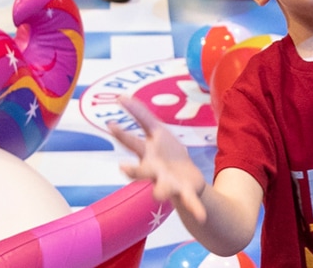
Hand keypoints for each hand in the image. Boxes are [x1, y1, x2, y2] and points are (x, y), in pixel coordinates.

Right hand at [111, 96, 207, 222]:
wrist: (186, 179)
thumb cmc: (166, 154)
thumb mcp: (157, 131)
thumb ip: (140, 114)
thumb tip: (120, 96)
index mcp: (148, 155)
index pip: (133, 143)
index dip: (122, 134)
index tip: (111, 125)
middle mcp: (154, 171)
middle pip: (143, 170)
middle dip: (135, 170)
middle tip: (124, 168)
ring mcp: (169, 183)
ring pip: (162, 189)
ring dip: (160, 191)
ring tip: (159, 195)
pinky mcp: (186, 192)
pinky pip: (190, 202)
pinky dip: (195, 209)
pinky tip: (201, 217)